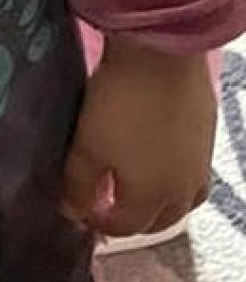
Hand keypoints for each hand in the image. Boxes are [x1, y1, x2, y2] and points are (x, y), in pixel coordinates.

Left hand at [62, 38, 217, 238]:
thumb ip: (79, 185)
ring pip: (184, 202)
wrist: (163, 55)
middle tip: (106, 204)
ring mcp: (201, 164)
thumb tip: (73, 211)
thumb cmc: (120, 104)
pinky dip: (176, 180)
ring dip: (160, 204)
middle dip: (132, 220)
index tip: (81, 210)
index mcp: (151, 196)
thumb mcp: (87, 146)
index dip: (100, 224)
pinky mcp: (209, 137)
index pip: (126, 226)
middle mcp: (183, 189)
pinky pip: (194, 175)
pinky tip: (158, 160)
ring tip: (135, 187)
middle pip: (159, 221)